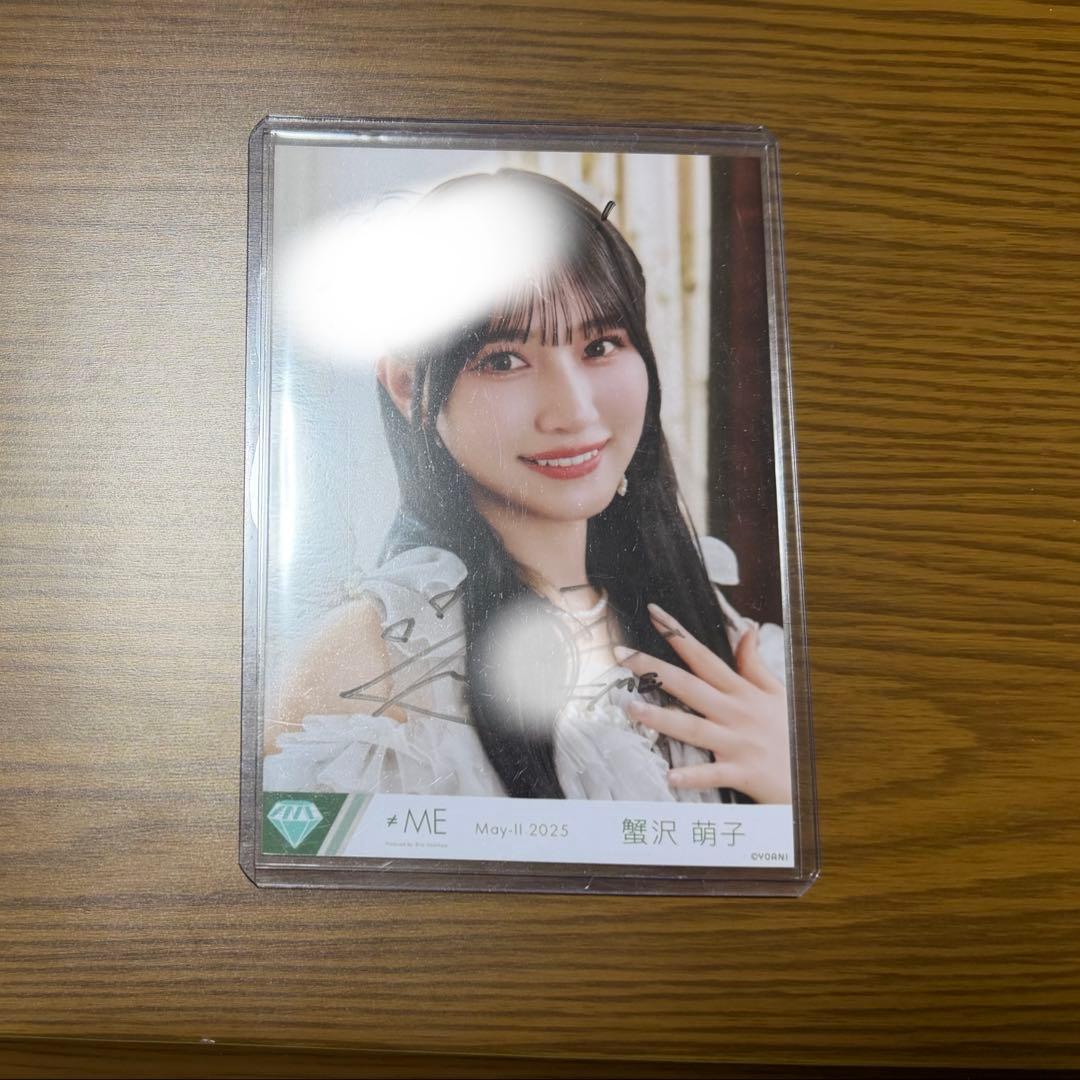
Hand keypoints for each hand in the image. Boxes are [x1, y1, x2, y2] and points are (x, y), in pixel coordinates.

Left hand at [613, 604, 790, 803]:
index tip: (653, 614)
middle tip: (621, 656)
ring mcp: (737, 744)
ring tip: (631, 710)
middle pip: (689, 687)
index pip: (704, 657)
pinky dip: (692, 776)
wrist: (814, 774)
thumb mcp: (778, 693)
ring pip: (694, 729)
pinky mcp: (741, 773)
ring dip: (662, 719)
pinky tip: (669, 775)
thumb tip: (745, 629)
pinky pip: (713, 774)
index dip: (678, 635)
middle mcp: (735, 714)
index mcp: (742, 692)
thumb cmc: (791, 732)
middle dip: (654, 669)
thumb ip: (755, 664)